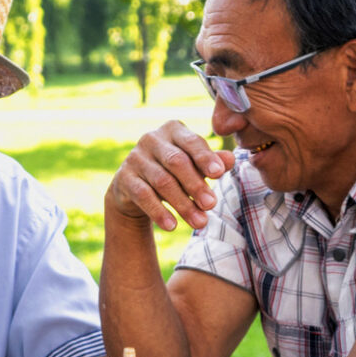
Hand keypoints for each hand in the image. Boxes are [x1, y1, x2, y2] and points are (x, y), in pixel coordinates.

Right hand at [105, 120, 228, 231]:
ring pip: (162, 181)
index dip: (205, 157)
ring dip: (183, 204)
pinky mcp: (123, 178)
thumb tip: (231, 159)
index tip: (219, 174)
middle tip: (212, 205)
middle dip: (196, 185)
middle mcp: (151, 139)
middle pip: (176, 162)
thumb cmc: (175, 173)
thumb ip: (213, 163)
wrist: (137, 189)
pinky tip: (172, 226)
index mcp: (173, 130)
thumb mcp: (196, 167)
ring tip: (200, 222)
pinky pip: (143, 196)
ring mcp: (135, 158)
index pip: (192, 142)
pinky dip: (159, 212)